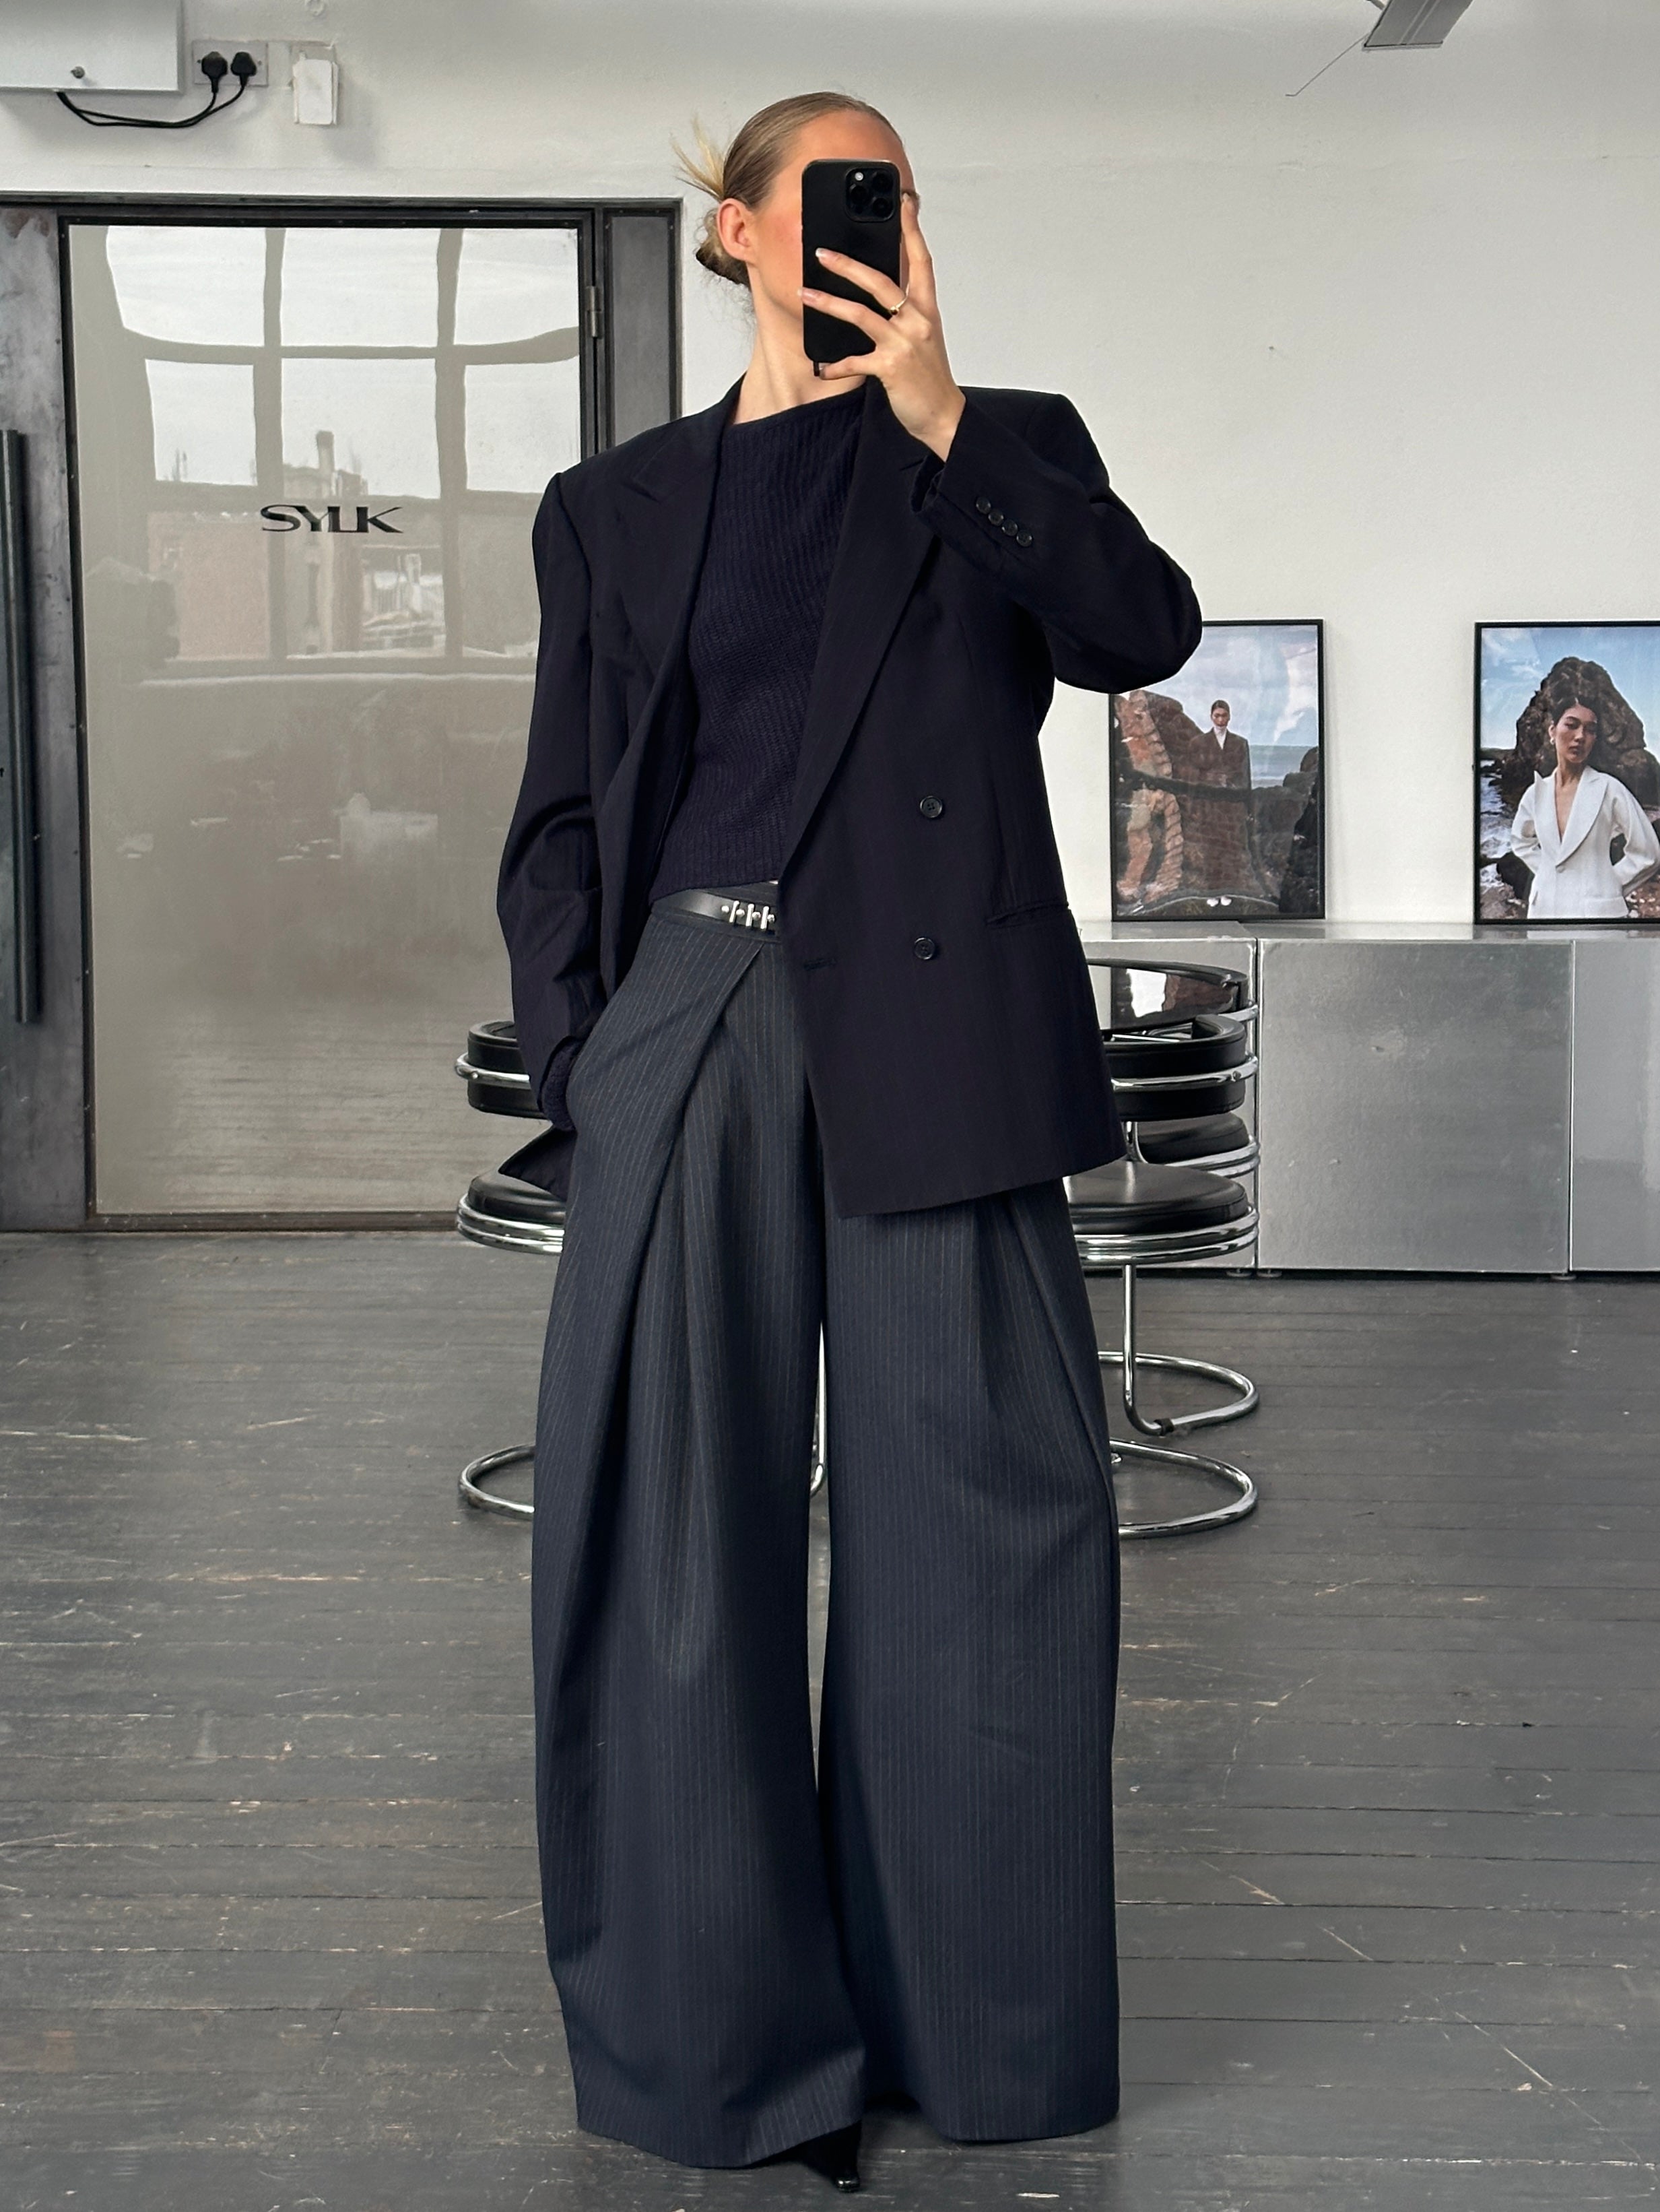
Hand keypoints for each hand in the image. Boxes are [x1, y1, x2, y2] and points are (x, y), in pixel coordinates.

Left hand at [800, 193, 965, 460]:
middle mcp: (917, 321)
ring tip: (805, 294)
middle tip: (821, 252)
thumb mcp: (923, 338)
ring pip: (861, 313)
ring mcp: (903, 343)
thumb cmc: (930, 377)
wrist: (943, 416)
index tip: (904, 202)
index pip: (922, 260)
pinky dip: (836, 365)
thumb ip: (905, 314)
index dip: (912, 230)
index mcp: (927, 310)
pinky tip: (821, 366)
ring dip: (829, 302)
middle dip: (848, 264)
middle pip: (881, 281)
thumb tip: (879, 295)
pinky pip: (855, 361)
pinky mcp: (890, 368)